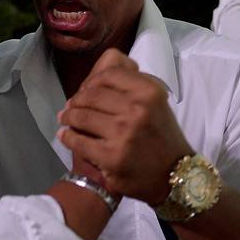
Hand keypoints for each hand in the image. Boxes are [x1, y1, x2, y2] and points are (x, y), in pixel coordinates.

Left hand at [58, 49, 192, 204]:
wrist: (174, 176)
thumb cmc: (161, 136)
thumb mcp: (155, 101)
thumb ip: (131, 81)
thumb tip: (104, 63)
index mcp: (149, 91)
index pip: (107, 75)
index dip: (91, 82)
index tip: (85, 91)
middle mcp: (138, 109)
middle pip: (90, 95)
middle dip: (76, 101)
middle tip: (70, 107)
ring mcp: (123, 133)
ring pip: (81, 116)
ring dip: (68, 117)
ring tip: (66, 119)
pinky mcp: (111, 157)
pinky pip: (78, 140)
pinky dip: (67, 137)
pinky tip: (66, 135)